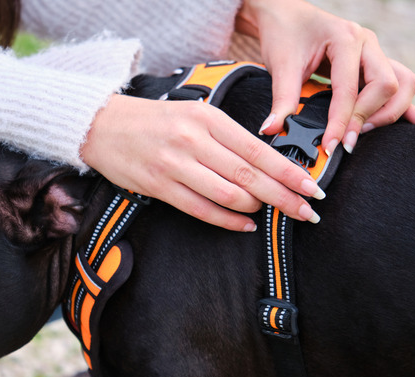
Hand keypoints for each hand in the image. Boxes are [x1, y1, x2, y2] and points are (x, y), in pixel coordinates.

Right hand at [80, 94, 324, 231]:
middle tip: (307, 212)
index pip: (259, 150)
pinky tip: (245, 225)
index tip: (311, 187)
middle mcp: (194, 141)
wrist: (103, 126)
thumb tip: (267, 163)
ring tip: (272, 214)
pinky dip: (229, 221)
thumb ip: (227, 136)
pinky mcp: (160, 186)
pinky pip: (202, 210)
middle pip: (250, 176)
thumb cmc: (154, 121)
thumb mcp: (194, 113)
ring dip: (257, 209)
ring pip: (229, 195)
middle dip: (284, 197)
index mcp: (209, 119)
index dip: (289, 172)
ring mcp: (176, 165)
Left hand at [235, 0, 414, 153]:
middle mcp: (367, 43)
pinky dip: (405, 105)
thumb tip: (273, 129)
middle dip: (368, 117)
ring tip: (362, 131)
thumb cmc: (285, 35)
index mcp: (345, 39)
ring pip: (404, 83)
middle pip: (387, 85)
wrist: (286, 15)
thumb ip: (281, 100)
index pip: (350, 89)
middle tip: (346, 140)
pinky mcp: (375, 63)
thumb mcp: (280, 66)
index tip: (332, 146)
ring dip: (389, 112)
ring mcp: (375, 52)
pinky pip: (401, 83)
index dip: (342, 121)